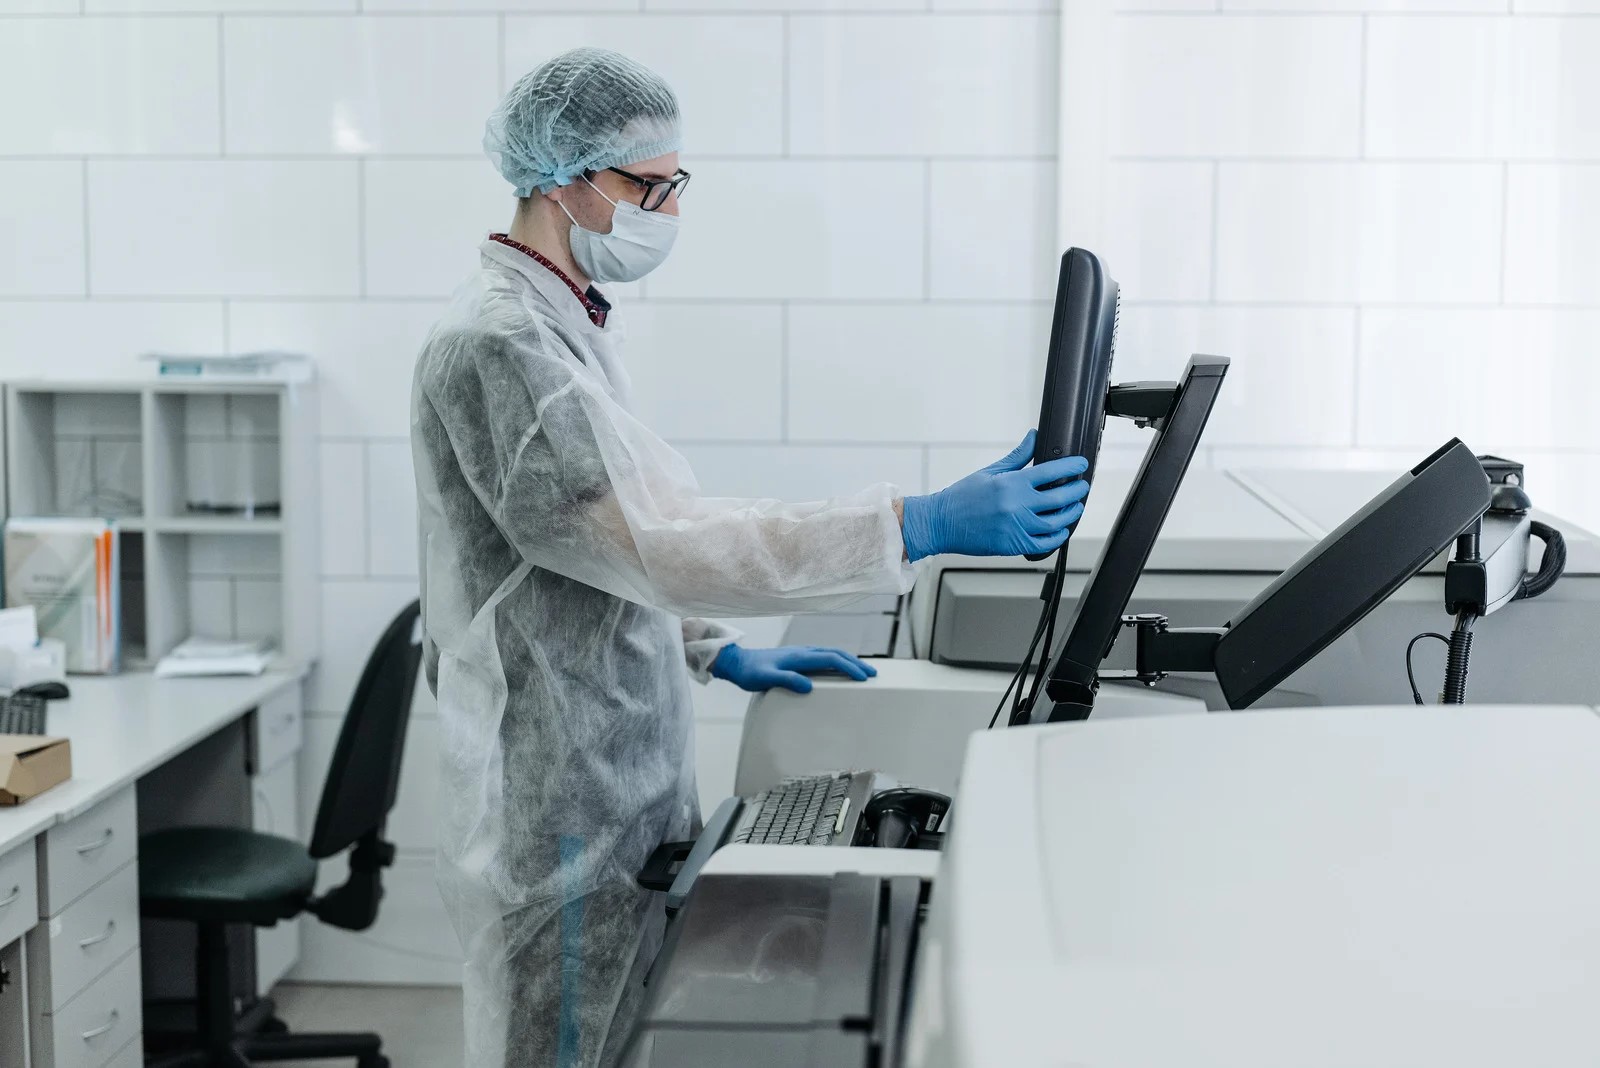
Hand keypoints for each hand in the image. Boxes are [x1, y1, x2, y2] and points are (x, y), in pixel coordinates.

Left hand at [710, 644, 876, 694]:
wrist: (737, 663)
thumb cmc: (750, 672)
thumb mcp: (766, 679)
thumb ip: (787, 681)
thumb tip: (808, 686)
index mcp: (799, 656)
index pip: (831, 659)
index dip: (850, 668)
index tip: (864, 677)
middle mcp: (802, 652)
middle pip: (836, 653)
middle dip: (856, 662)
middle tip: (873, 674)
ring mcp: (800, 653)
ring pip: (831, 653)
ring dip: (848, 661)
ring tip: (861, 671)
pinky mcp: (796, 658)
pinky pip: (823, 657)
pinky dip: (837, 661)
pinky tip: (838, 669)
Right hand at [899, 430, 1088, 561]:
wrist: (941, 523)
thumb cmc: (961, 497)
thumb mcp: (990, 471)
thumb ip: (1017, 456)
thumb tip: (1034, 437)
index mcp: (1011, 484)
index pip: (1051, 472)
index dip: (1071, 467)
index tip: (1080, 464)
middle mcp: (1017, 505)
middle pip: (1060, 498)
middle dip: (1077, 491)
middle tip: (1082, 486)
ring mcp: (1016, 526)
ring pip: (1056, 522)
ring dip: (1071, 513)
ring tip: (1075, 507)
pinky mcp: (1013, 544)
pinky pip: (1044, 544)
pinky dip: (1057, 537)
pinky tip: (1061, 530)